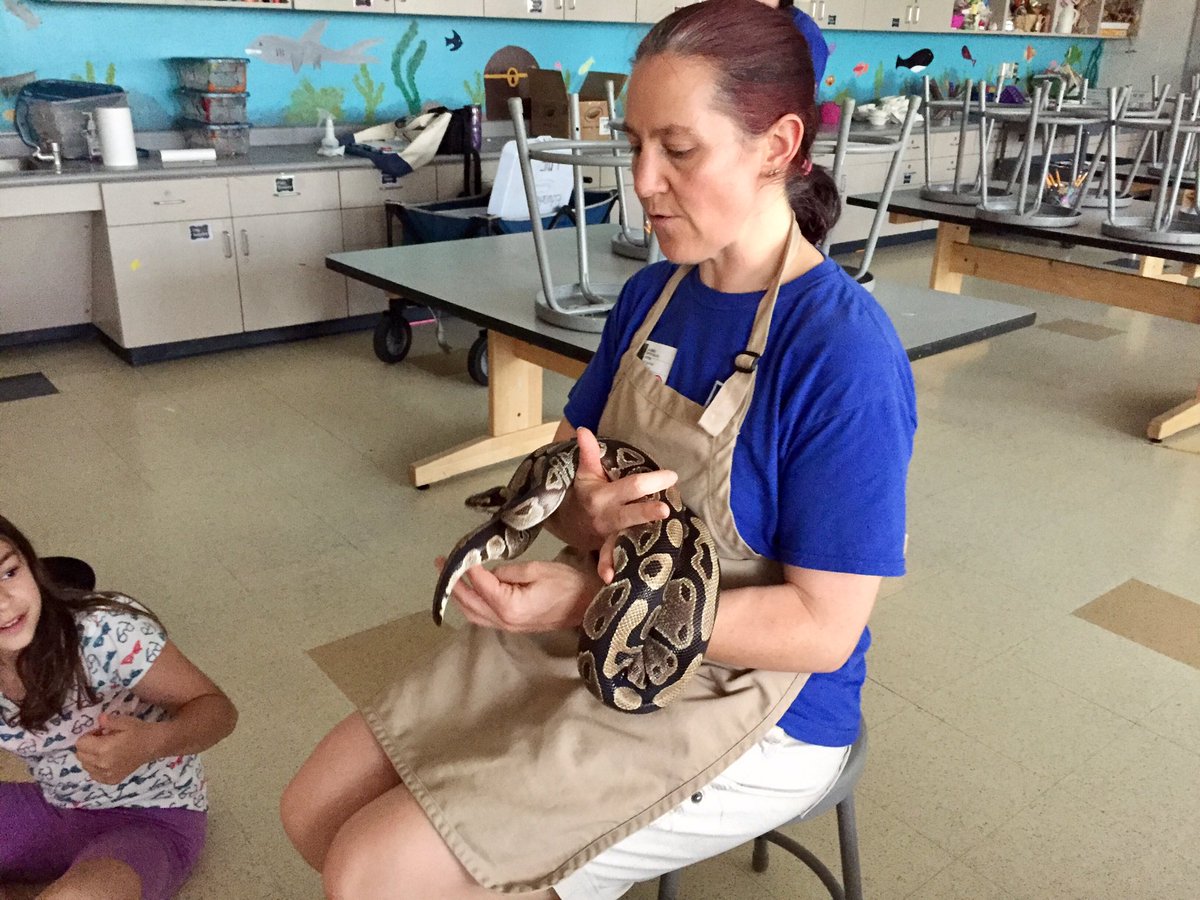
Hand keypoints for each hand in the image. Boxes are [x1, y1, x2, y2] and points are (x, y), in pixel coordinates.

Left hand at [74, 712, 160, 784]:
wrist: (154, 745)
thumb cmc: (139, 731)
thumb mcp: (124, 721)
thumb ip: (108, 721)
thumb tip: (98, 719)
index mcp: (103, 749)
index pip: (80, 744)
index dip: (88, 735)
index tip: (100, 732)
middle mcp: (102, 764)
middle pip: (80, 756)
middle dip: (87, 746)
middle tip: (102, 740)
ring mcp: (107, 774)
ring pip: (85, 766)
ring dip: (90, 757)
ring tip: (105, 750)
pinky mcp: (111, 780)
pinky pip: (94, 775)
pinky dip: (96, 768)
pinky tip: (108, 761)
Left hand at [436, 558, 603, 632]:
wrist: (588, 606)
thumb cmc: (568, 584)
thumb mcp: (538, 569)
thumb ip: (509, 571)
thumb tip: (491, 572)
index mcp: (509, 605)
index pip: (479, 584)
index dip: (466, 567)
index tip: (459, 552)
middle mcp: (504, 620)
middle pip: (469, 602)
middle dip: (454, 583)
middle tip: (441, 563)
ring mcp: (508, 626)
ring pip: (472, 614)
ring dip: (459, 596)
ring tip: (449, 577)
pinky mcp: (513, 626)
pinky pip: (483, 618)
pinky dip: (471, 605)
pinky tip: (468, 593)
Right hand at [554, 428, 677, 575]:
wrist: (571, 522)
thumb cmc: (587, 492)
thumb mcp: (586, 473)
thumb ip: (588, 453)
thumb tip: (582, 429)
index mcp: (602, 495)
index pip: (630, 486)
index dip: (651, 481)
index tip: (671, 476)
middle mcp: (605, 516)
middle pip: (629, 514)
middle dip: (646, 512)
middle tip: (665, 510)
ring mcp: (607, 535)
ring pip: (620, 540)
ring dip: (632, 546)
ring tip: (647, 549)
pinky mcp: (610, 549)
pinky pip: (609, 558)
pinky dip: (608, 567)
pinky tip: (611, 578)